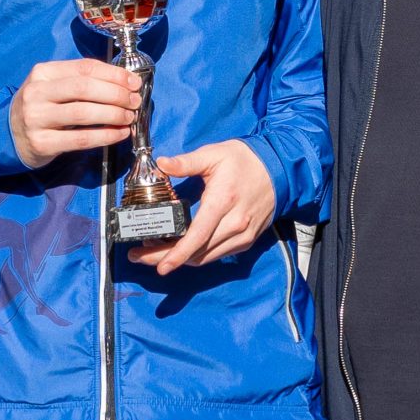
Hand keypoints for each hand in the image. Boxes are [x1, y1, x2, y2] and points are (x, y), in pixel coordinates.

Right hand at [11, 58, 137, 167]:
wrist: (9, 135)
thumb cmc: (41, 108)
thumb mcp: (53, 87)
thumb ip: (80, 81)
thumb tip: (122, 82)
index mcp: (43, 72)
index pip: (84, 68)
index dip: (113, 74)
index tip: (133, 82)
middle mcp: (37, 92)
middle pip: (84, 88)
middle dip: (116, 93)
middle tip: (135, 101)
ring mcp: (37, 118)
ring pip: (83, 113)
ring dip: (113, 114)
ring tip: (129, 117)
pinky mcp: (42, 142)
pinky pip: (80, 139)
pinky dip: (105, 136)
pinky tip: (119, 134)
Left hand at [127, 139, 276, 275]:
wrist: (280, 169)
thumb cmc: (245, 160)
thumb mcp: (214, 154)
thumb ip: (186, 162)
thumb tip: (161, 164)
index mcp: (222, 202)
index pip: (197, 236)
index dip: (177, 254)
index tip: (160, 265)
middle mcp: (234, 224)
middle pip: (197, 253)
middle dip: (166, 259)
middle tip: (139, 257)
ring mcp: (242, 236)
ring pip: (206, 258)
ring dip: (180, 260)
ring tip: (154, 254)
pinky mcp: (246, 241)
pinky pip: (217, 255)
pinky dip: (197, 256)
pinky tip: (180, 249)